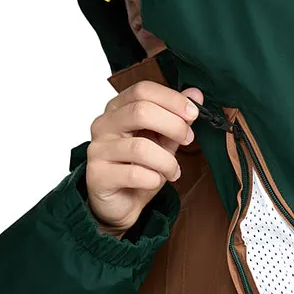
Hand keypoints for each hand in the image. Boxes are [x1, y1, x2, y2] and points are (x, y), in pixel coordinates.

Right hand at [85, 82, 203, 236]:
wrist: (120, 203)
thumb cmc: (139, 168)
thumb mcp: (163, 140)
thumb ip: (176, 117)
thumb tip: (196, 94)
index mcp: (118, 108)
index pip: (143, 90)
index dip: (172, 99)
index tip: (193, 113)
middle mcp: (104, 124)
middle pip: (141, 111)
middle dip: (173, 125)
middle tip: (188, 139)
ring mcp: (98, 150)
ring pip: (140, 147)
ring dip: (166, 161)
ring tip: (173, 170)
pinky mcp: (97, 175)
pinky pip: (134, 174)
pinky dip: (154, 179)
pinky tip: (156, 181)